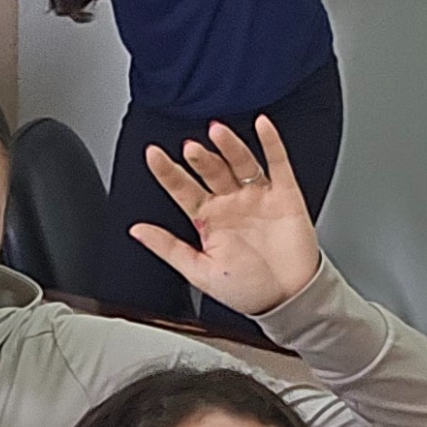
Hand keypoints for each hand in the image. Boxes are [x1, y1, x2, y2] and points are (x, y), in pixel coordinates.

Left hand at [130, 117, 324, 317]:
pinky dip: (271, 143)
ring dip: (228, 146)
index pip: (182, 189)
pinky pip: (277, 163)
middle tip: (190, 148)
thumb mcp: (199, 272)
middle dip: (200, 160)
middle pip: (211, 171)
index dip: (167, 172)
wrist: (289, 300)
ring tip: (216, 133)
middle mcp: (230, 203)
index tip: (153, 155)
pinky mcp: (285, 195)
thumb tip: (137, 231)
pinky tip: (261, 126)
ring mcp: (257, 196)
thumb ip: (168, 248)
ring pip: (239, 163)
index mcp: (207, 220)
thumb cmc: (247, 289)